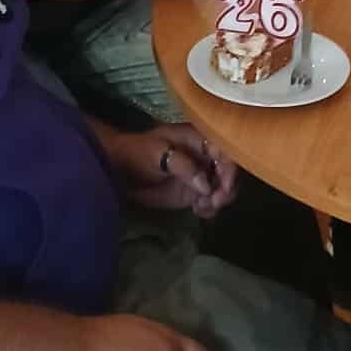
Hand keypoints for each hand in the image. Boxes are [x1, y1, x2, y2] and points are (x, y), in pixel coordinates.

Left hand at [111, 123, 237, 219]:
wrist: (121, 170)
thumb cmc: (138, 153)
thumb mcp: (158, 153)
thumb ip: (183, 165)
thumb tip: (205, 184)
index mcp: (198, 138)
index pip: (225, 151)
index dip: (230, 169)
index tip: (224, 187)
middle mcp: (204, 156)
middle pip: (229, 172)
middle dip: (226, 189)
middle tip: (214, 202)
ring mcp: (200, 174)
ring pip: (223, 188)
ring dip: (218, 200)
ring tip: (201, 207)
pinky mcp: (193, 191)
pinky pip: (211, 201)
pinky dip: (210, 208)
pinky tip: (197, 211)